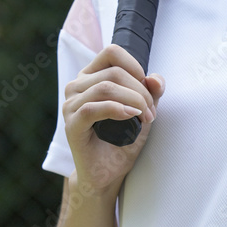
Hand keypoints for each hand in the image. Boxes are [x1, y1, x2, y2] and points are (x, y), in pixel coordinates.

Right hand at [63, 44, 164, 193]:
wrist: (107, 174)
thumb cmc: (121, 141)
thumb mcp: (142, 112)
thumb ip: (150, 92)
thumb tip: (156, 79)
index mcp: (90, 77)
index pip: (111, 52)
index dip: (135, 66)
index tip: (148, 89)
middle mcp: (76, 87)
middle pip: (113, 72)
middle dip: (140, 92)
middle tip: (151, 113)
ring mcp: (71, 105)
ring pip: (105, 88)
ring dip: (133, 101)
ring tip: (144, 118)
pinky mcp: (72, 125)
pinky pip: (92, 108)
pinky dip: (116, 109)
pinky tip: (129, 116)